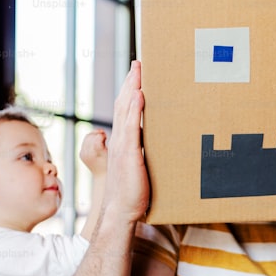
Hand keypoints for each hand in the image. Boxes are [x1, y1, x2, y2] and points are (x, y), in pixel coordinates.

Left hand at [79, 129, 107, 175]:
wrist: (102, 175)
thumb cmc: (110, 164)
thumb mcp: (112, 152)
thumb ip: (106, 142)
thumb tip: (101, 132)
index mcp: (97, 152)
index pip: (98, 136)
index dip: (103, 135)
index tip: (107, 137)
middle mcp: (88, 153)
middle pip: (91, 136)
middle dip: (98, 134)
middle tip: (104, 137)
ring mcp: (84, 154)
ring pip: (87, 137)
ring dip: (93, 136)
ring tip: (100, 139)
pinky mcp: (81, 154)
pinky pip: (84, 142)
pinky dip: (90, 140)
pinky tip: (95, 144)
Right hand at [104, 61, 149, 222]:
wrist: (122, 212)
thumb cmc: (134, 194)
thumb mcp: (140, 168)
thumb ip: (144, 154)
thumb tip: (154, 144)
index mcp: (124, 142)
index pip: (126, 110)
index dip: (130, 90)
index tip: (138, 72)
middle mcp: (120, 140)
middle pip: (124, 104)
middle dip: (131, 82)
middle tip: (139, 63)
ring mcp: (123, 145)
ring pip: (126, 110)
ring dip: (132, 88)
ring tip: (139, 70)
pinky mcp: (129, 154)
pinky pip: (131, 127)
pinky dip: (133, 109)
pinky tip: (139, 95)